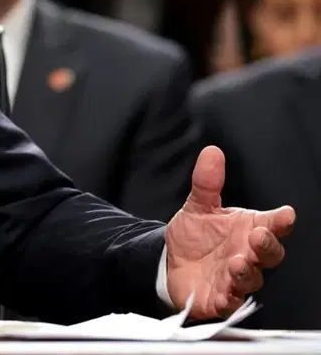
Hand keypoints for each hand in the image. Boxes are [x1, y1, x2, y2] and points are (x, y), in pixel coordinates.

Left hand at [166, 146, 294, 318]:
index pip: (273, 225)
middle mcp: (248, 255)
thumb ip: (206, 183)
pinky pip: (229, 303)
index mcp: (249, 230)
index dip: (281, 221)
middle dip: (267, 246)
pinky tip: (223, 295)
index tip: (285, 215)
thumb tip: (211, 152)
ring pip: (251, 279)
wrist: (171, 262)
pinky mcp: (220, 299)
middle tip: (257, 236)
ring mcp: (236, 279)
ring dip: (246, 272)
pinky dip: (227, 300)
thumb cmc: (195, 236)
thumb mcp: (198, 206)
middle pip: (270, 254)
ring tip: (237, 262)